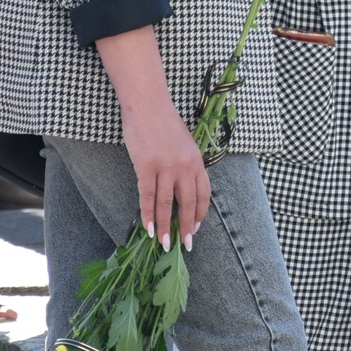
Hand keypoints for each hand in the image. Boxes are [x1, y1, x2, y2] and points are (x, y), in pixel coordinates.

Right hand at [121, 96, 209, 249]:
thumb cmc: (165, 124)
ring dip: (165, 227)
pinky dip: (148, 214)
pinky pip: (148, 196)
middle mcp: (185, 165)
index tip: (195, 228)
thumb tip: (183, 191)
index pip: (204, 193)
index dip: (200, 214)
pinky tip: (148, 228)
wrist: (148, 104)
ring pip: (167, 204)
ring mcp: (166, 166)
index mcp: (197, 160)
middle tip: (184, 246)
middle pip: (188, 203)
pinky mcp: (146, 166)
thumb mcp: (185, 144)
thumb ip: (187, 166)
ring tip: (164, 244)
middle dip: (186, 227)